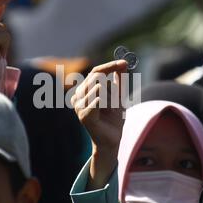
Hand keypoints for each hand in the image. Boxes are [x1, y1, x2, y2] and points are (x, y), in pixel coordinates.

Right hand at [70, 60, 127, 189]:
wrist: (112, 139)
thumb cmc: (113, 118)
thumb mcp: (119, 95)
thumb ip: (119, 79)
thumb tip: (123, 62)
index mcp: (83, 89)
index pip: (96, 71)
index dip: (110, 66)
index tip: (125, 63)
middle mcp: (77, 96)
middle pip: (98, 77)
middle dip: (113, 88)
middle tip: (116, 102)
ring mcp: (78, 106)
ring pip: (100, 87)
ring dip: (112, 98)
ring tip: (110, 110)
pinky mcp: (84, 116)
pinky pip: (99, 99)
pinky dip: (108, 104)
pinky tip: (107, 114)